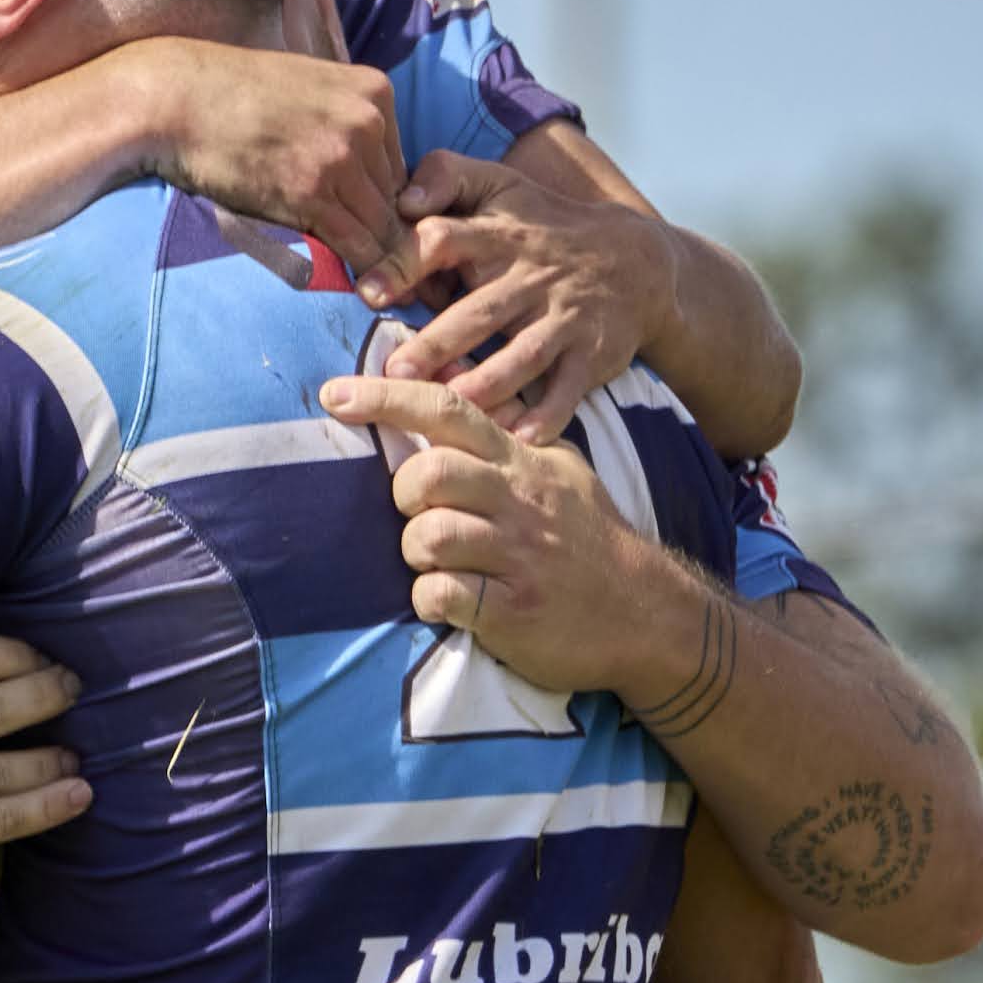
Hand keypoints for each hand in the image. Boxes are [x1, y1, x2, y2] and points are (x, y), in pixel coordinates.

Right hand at [112, 38, 412, 296]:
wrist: (174, 99)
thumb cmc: (228, 97)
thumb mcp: (305, 91)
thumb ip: (341, 123)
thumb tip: (357, 174)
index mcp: (373, 91)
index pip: (401, 166)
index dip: (384, 204)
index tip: (370, 230)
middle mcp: (367, 120)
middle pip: (396, 198)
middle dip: (384, 233)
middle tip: (389, 270)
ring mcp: (341, 156)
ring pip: (383, 226)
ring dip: (379, 260)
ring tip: (381, 289)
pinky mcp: (312, 192)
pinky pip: (356, 244)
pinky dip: (362, 272)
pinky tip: (359, 289)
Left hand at [316, 371, 689, 703]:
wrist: (648, 612)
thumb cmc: (587, 535)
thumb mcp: (557, 468)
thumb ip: (505, 424)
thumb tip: (449, 371)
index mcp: (522, 461)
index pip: (448, 410)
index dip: (387, 398)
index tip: (334, 395)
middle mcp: (520, 501)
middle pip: (429, 474)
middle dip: (404, 496)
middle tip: (423, 516)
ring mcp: (519, 557)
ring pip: (429, 535)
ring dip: (416, 552)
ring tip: (438, 563)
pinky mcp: (515, 610)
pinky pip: (443, 595)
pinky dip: (429, 600)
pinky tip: (446, 601)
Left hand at [373, 148, 680, 441]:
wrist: (636, 261)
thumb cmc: (542, 226)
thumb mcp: (499, 185)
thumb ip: (446, 175)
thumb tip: (402, 198)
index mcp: (498, 235)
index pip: (445, 239)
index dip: (405, 262)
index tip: (369, 293)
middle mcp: (530, 277)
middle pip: (480, 310)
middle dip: (438, 342)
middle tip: (395, 374)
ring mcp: (564, 317)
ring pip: (523, 354)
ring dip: (486, 383)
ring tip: (448, 408)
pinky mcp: (592, 353)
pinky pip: (569, 387)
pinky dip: (549, 414)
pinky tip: (520, 438)